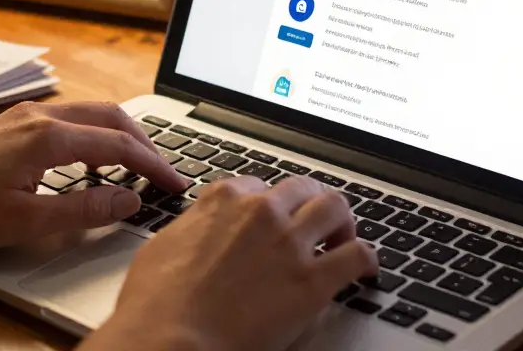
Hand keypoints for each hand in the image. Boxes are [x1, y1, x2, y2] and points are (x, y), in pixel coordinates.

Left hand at [0, 101, 187, 250]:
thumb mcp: (25, 222)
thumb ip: (83, 210)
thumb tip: (127, 201)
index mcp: (48, 137)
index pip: (120, 146)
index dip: (155, 166)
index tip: (176, 184)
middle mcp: (39, 116)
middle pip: (111, 118)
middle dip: (145, 143)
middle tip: (164, 172)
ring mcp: (23, 116)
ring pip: (90, 114)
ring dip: (119, 137)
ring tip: (135, 169)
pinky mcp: (11, 124)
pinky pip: (67, 119)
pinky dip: (92, 136)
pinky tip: (89, 165)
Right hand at [84, 175, 377, 350]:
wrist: (170, 340)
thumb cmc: (156, 304)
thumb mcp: (161, 247)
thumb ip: (189, 229)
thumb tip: (195, 231)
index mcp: (223, 201)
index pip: (260, 186)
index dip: (269, 204)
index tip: (274, 218)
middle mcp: (260, 212)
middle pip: (302, 189)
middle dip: (310, 204)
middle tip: (314, 225)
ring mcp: (289, 244)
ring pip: (336, 208)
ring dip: (342, 222)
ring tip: (341, 240)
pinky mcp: (312, 281)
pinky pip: (357, 255)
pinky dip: (366, 259)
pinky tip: (365, 269)